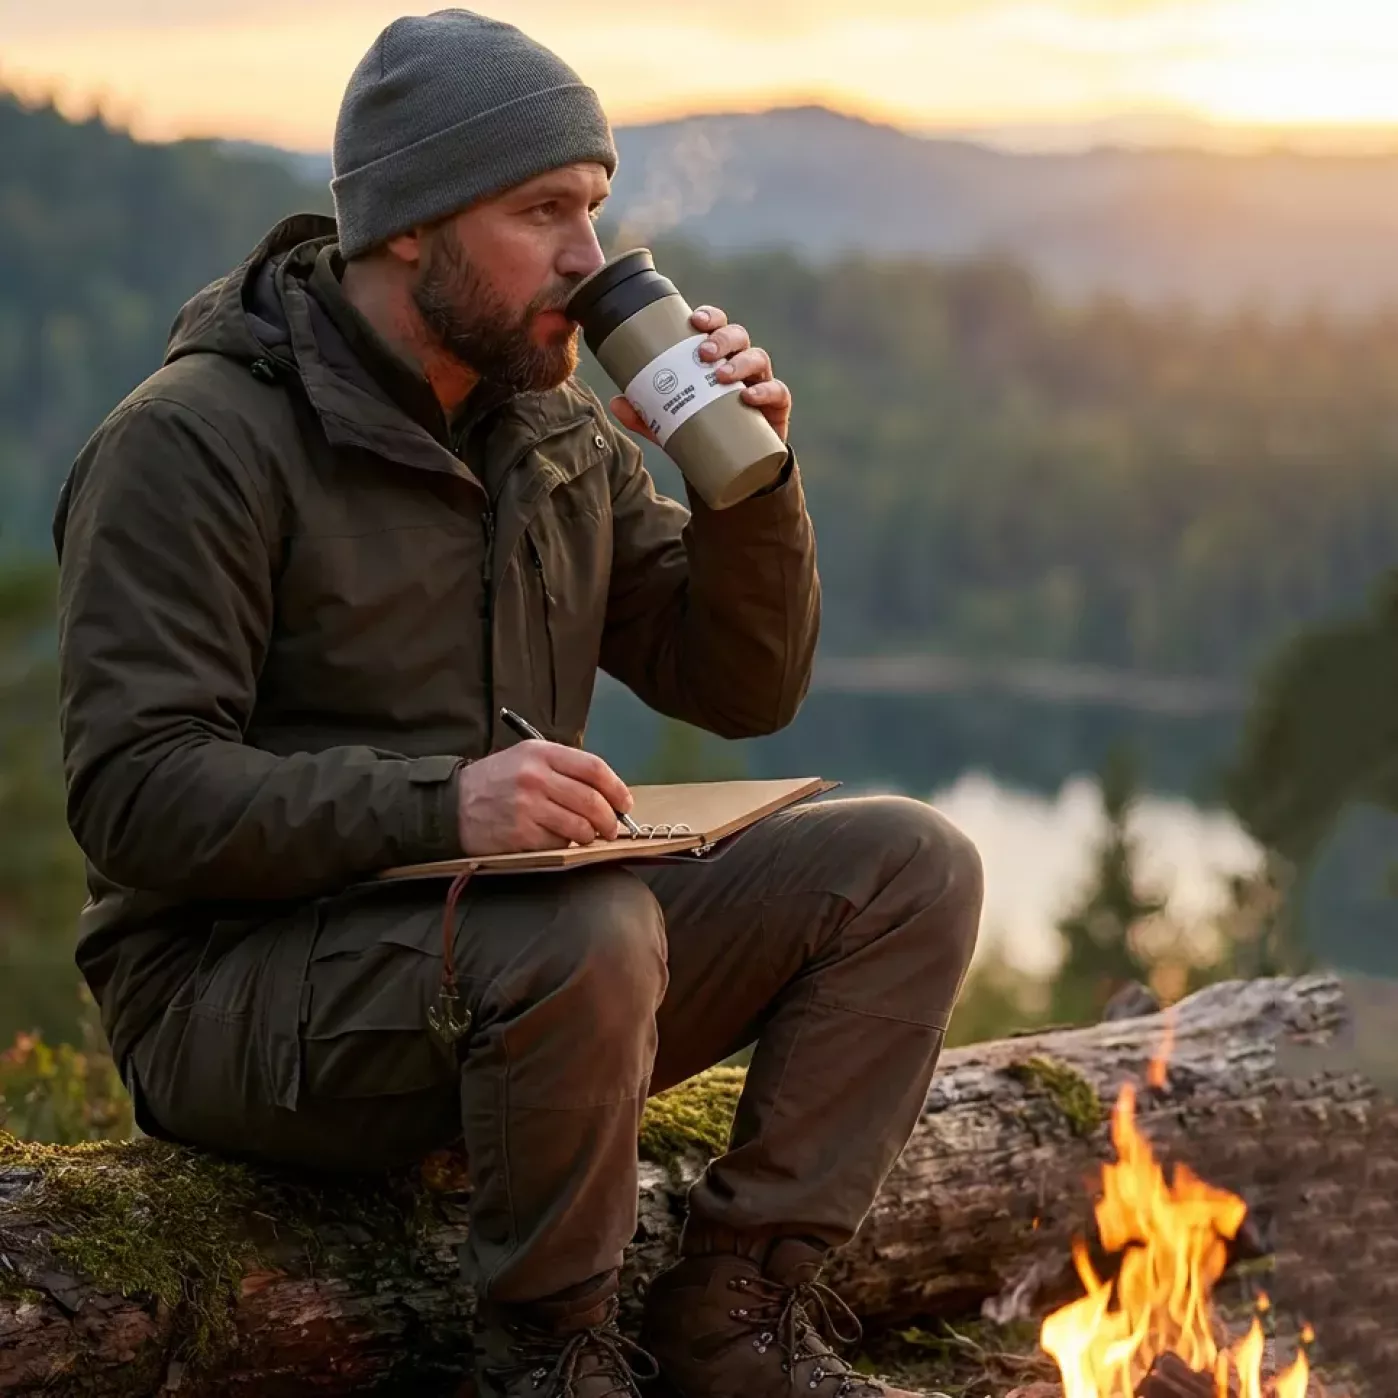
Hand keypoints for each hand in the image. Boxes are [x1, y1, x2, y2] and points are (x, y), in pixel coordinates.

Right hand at [456, 742, 633, 854]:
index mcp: (541, 753)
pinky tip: (556, 839)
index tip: (624, 803)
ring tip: (586, 836)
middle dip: (609, 819)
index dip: (616, 788)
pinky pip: (558, 843)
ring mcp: (527, 806)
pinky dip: (564, 845)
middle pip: (591, 800)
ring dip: (589, 835)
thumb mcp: (526, 758)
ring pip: (579, 826)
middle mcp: (535, 777)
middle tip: (611, 828)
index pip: (594, 768)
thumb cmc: (496, 781)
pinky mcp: (520, 833)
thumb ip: (564, 768)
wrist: (452, 804)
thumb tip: (606, 792)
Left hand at [610, 305, 791, 443]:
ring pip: (758, 358)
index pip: (717, 326)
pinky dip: (766, 392)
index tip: (694, 320)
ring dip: (739, 362)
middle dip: (721, 338)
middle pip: (738, 336)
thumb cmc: (704, 431)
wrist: (735, 466)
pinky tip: (750, 397)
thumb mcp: (671, 423)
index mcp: (718, 358)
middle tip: (703, 352)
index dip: (710, 317)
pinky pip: (778, 392)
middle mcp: (741, 364)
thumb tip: (616, 402)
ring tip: (720, 375)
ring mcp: (761, 382)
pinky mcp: (777, 407)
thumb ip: (646, 414)